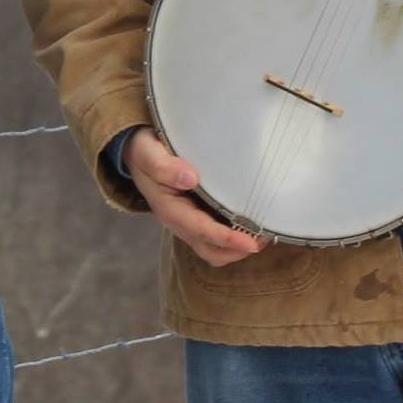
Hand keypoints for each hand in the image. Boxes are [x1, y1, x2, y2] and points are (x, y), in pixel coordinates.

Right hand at [126, 127, 269, 266]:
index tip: (251, 242)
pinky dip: (233, 237)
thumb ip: (164, 166)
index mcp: (169, 210)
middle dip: (237, 250)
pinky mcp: (195, 215)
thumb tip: (190, 178)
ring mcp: (187, 221)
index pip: (201, 231)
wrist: (137, 151)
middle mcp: (179, 221)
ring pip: (214, 248)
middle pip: (210, 250)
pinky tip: (249, 223)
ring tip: (262, 236)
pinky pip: (215, 236)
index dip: (227, 239)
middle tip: (265, 239)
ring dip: (237, 248)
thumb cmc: (144, 152)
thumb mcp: (148, 153)